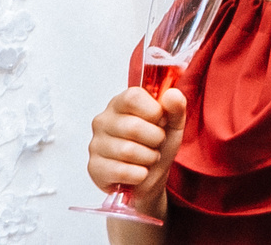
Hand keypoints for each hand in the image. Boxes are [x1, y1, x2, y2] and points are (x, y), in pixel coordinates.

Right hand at [89, 83, 182, 218]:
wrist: (151, 176)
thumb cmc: (158, 145)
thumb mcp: (174, 123)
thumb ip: (176, 106)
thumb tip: (171, 94)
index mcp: (120, 103)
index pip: (133, 98)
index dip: (154, 111)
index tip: (161, 120)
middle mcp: (103, 121)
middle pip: (133, 127)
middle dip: (155, 138)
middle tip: (157, 142)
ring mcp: (95, 145)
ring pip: (128, 151)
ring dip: (149, 158)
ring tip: (149, 157)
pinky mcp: (94, 168)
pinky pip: (121, 171)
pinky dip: (139, 174)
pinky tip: (139, 171)